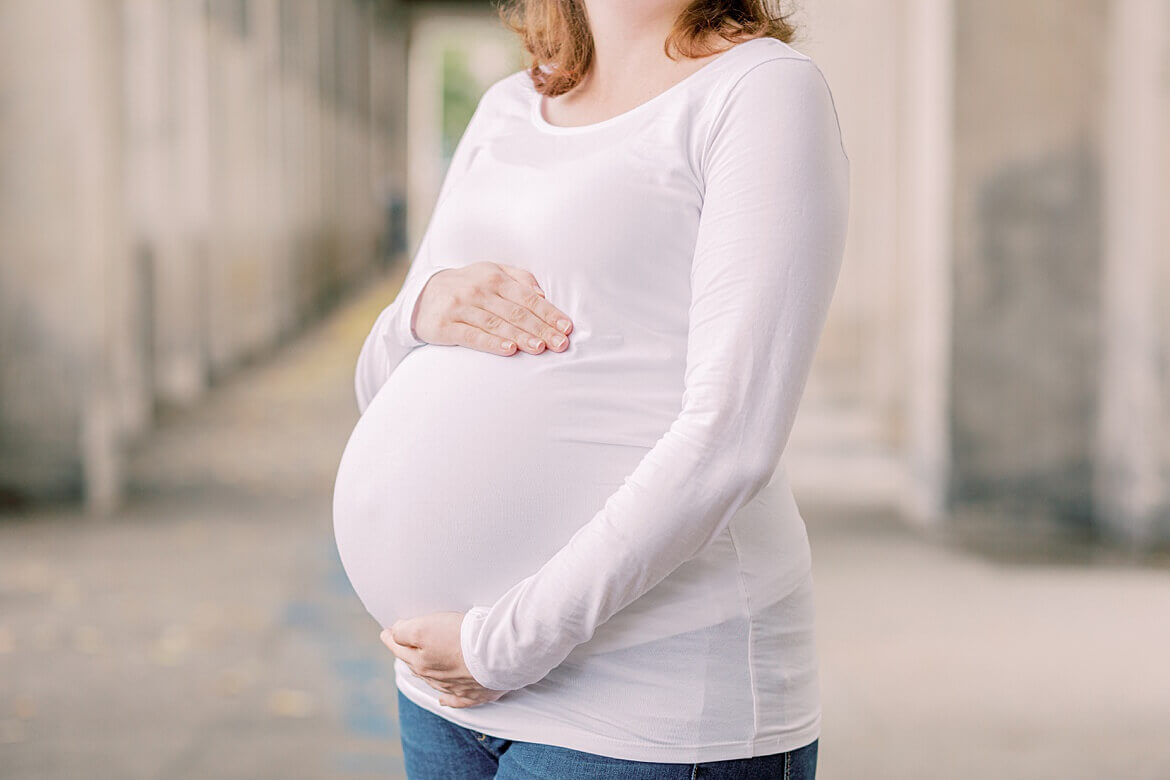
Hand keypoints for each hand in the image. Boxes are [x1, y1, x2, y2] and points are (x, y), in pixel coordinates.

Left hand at [381, 611, 506, 707]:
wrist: (498, 654)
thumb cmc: (463, 637)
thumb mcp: (425, 628)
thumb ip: (404, 632)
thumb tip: (393, 634)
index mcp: (421, 662)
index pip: (399, 648)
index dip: (391, 638)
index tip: (386, 633)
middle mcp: (436, 677)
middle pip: (416, 666)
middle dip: (407, 655)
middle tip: (402, 646)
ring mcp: (456, 687)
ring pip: (434, 682)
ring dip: (426, 674)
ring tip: (420, 666)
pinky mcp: (477, 693)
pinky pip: (458, 700)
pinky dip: (449, 700)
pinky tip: (443, 700)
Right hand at [412, 262, 573, 355]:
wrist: (423, 294)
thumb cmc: (468, 285)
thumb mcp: (492, 273)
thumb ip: (520, 279)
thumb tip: (543, 295)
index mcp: (494, 278)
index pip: (528, 297)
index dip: (549, 313)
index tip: (566, 328)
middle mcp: (478, 290)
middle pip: (516, 313)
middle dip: (541, 329)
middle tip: (560, 344)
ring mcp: (461, 308)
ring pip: (497, 325)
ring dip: (521, 337)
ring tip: (541, 348)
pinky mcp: (445, 326)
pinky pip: (473, 336)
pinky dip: (492, 344)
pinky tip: (510, 351)